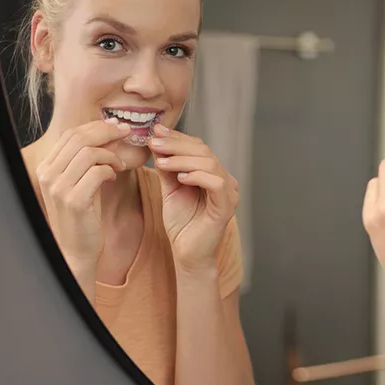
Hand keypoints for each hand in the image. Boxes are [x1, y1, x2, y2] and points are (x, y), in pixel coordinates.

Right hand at [35, 120, 129, 270]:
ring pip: (89, 153)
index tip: (116, 126)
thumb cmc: (83, 216)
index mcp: (46, 167)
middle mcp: (48, 175)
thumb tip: (110, 132)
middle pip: (79, 138)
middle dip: (106, 132)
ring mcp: (58, 188)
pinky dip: (110, 170)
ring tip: (120, 164)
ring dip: (110, 154)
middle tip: (126, 132)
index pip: (70, 134)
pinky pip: (96, 172)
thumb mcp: (83, 182)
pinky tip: (114, 176)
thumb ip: (91, 158)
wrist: (77, 250)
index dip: (96, 126)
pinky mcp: (74, 200)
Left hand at [148, 124, 237, 271]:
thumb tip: (156, 142)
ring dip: (183, 160)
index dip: (177, 138)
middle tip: (155, 143)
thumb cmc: (181, 223)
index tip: (156, 132)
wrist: (187, 252)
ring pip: (210, 164)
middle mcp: (225, 179)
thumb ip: (167, 167)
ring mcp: (229, 192)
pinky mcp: (226, 206)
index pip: (198, 147)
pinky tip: (181, 178)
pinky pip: (217, 183)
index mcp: (213, 173)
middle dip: (177, 145)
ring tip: (161, 162)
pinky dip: (198, 176)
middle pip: (204, 151)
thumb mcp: (170, 189)